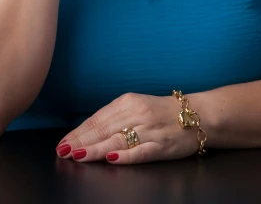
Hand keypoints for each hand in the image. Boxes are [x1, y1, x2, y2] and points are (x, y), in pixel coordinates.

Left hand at [55, 92, 202, 164]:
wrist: (198, 114)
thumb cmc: (162, 112)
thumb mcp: (136, 106)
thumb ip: (115, 117)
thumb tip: (87, 131)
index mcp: (128, 102)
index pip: (97, 118)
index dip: (78, 132)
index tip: (62, 143)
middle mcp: (137, 113)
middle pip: (103, 129)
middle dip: (81, 142)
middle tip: (63, 152)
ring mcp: (149, 130)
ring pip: (117, 140)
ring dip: (96, 149)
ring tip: (79, 156)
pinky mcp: (162, 145)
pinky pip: (141, 151)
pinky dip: (126, 155)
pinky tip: (112, 158)